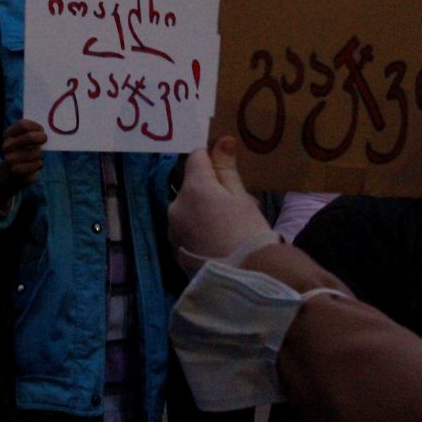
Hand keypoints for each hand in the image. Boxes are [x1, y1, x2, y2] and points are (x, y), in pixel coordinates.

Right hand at [0, 119, 46, 207]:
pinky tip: (34, 165)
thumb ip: (32, 131)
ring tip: (36, 156)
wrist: (9, 172)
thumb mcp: (20, 138)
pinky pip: (38, 165)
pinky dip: (39, 164)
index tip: (41, 129)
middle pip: (31, 137)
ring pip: (37, 152)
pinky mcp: (18, 173)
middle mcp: (6, 147)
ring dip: (41, 154)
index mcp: (7, 135)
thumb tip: (50, 129)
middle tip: (45, 139)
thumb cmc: (20, 150)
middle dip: (42, 137)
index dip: (36, 126)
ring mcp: (10, 161)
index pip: (23, 125)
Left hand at [168, 136, 272, 273]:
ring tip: (233, 228)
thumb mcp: (241, 197)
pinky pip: (187, 231)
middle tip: (240, 206)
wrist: (246, 281)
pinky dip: (200, 231)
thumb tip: (222, 140)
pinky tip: (221, 243)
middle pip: (192, 187)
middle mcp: (175, 206)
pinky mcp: (175, 251)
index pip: (196, 158)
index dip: (212, 159)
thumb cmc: (248, 233)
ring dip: (205, 212)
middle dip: (212, 191)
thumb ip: (226, 169)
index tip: (228, 168)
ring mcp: (173, 230)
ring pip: (189, 210)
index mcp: (193, 188)